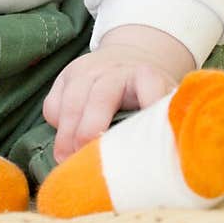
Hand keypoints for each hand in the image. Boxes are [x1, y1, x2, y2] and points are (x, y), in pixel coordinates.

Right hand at [42, 25, 195, 163]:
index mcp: (148, 76)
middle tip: (86, 162)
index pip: (150, 85)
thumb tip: (170, 163)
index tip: (147, 137)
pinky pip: (53, 102)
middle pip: (101, 97)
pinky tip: (65, 142)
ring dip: (67, 135)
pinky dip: (56, 124)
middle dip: (91, 131)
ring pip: (72, 101)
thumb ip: (166, 125)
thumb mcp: (164, 103)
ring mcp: (88, 70)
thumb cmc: (147, 94)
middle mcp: (116, 70)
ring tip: (67, 161)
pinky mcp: (66, 75)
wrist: (127, 59)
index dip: (149, 104)